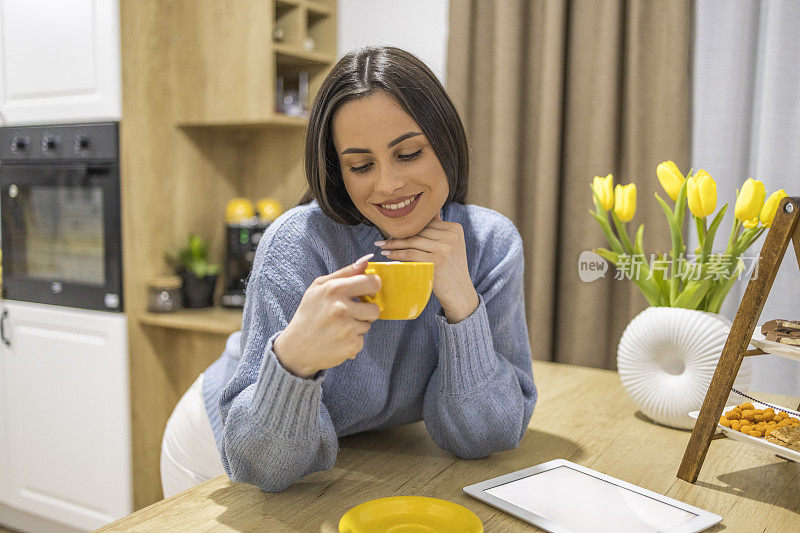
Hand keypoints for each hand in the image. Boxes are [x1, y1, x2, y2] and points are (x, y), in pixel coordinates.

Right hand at [273, 254, 380, 378]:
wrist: (296, 347)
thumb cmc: (309, 313)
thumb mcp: (319, 287)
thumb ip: (345, 272)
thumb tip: (367, 260)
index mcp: (334, 289)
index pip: (372, 282)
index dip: (373, 287)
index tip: (368, 291)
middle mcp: (341, 308)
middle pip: (375, 308)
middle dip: (367, 311)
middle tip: (351, 312)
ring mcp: (347, 328)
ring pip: (368, 324)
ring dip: (358, 325)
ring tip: (339, 326)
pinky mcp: (351, 345)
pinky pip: (362, 339)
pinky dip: (352, 340)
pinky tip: (338, 338)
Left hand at [376, 213, 478, 322]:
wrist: (459, 292)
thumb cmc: (450, 269)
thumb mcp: (450, 246)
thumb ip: (437, 231)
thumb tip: (418, 215)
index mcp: (455, 229)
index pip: (426, 223)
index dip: (409, 226)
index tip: (393, 230)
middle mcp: (451, 236)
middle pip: (419, 231)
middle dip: (399, 234)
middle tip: (383, 238)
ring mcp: (445, 248)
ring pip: (412, 241)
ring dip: (393, 243)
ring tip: (381, 245)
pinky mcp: (436, 261)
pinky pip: (410, 254)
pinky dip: (396, 253)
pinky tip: (387, 254)